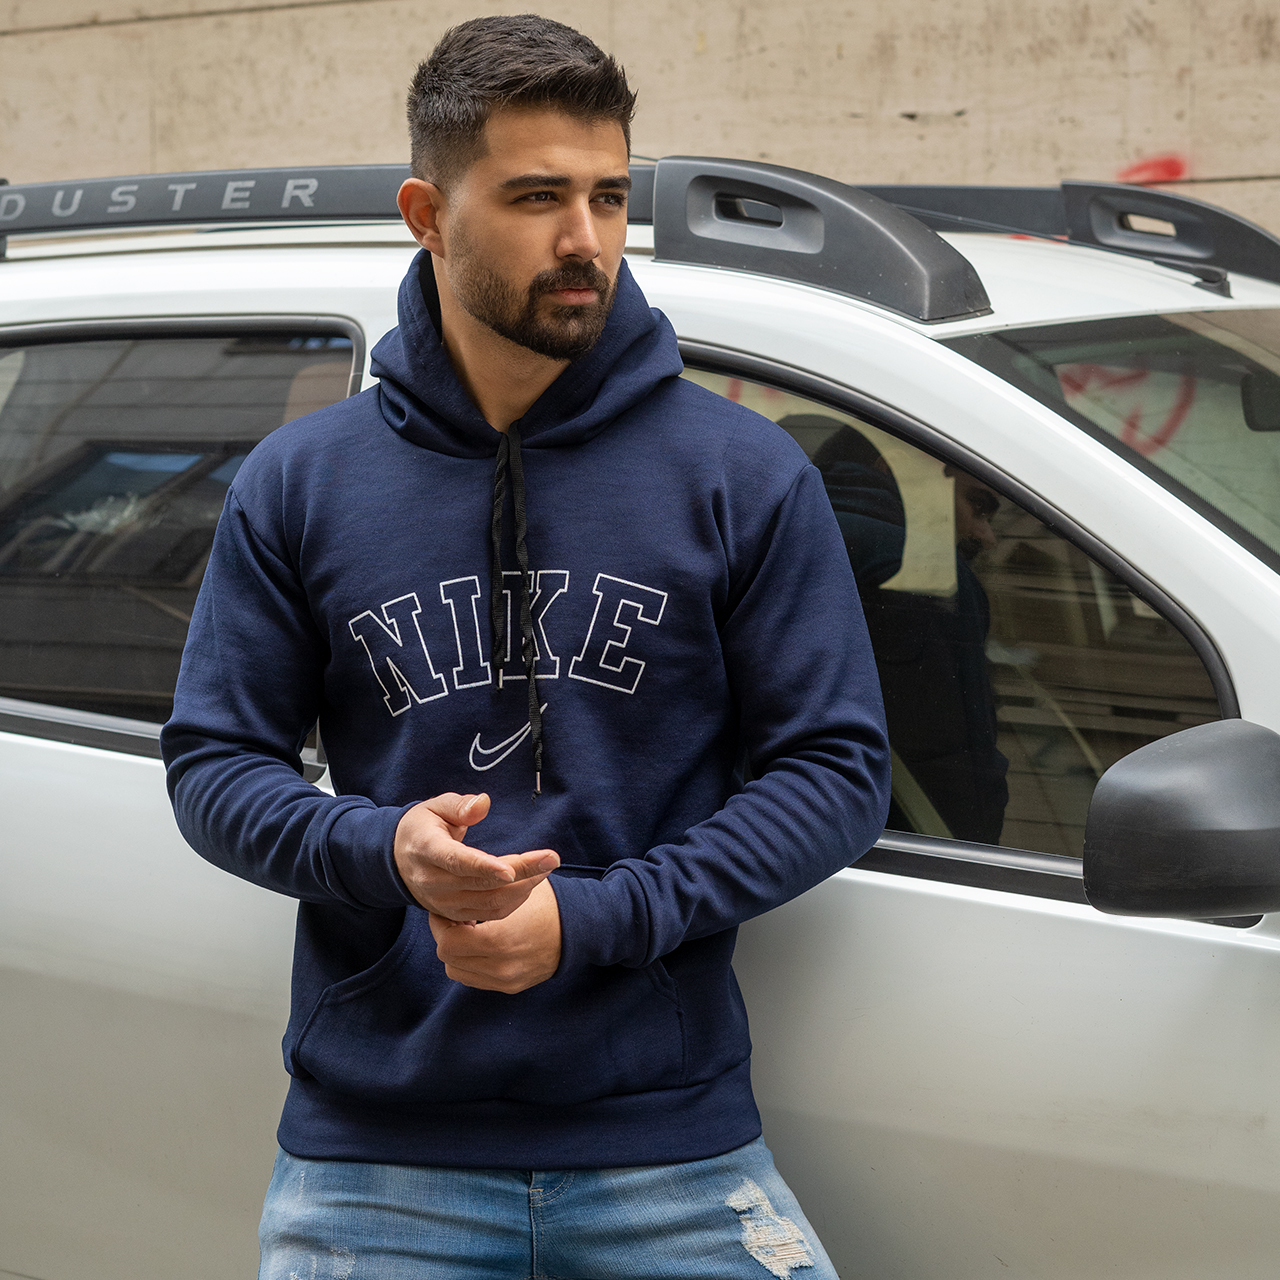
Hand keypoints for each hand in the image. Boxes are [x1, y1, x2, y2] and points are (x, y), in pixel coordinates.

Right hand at [393, 792, 557, 921]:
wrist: (398, 860)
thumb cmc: (423, 828)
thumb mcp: (435, 807)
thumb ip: (459, 805)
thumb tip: (483, 803)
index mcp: (427, 850)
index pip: (457, 861)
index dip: (484, 866)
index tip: (511, 870)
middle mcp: (433, 882)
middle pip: (481, 882)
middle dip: (521, 873)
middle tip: (551, 859)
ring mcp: (442, 903)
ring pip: (489, 903)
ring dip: (523, 888)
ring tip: (546, 868)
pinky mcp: (453, 915)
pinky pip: (489, 914)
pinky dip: (513, 901)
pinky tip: (531, 884)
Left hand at [429, 879, 561, 993]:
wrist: (581, 930)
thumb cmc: (549, 903)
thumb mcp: (519, 888)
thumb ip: (486, 889)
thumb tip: (455, 882)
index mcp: (499, 940)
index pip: (447, 941)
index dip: (441, 924)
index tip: (446, 909)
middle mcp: (499, 966)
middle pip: (449, 959)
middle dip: (446, 937)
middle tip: (456, 918)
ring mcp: (505, 980)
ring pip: (458, 971)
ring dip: (457, 952)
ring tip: (469, 932)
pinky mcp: (510, 987)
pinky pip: (475, 978)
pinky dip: (471, 963)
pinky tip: (482, 944)